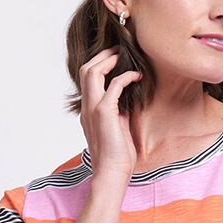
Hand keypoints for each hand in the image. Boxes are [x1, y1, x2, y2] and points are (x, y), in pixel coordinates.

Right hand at [79, 45, 141, 181]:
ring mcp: (93, 109)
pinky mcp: (104, 113)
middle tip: (119, 50)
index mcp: (88, 110)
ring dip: (109, 60)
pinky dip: (125, 76)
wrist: (112, 173)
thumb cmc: (117, 155)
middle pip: (85, 69)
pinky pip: (113, 85)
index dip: (99, 63)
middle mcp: (87, 107)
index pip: (87, 79)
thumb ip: (119, 111)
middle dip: (102, 55)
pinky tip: (137, 77)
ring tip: (124, 56)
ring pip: (92, 72)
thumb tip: (129, 96)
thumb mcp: (117, 127)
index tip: (116, 58)